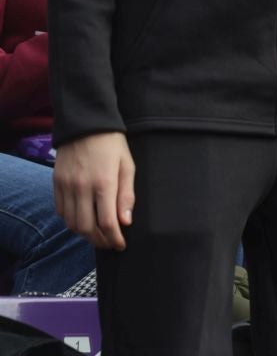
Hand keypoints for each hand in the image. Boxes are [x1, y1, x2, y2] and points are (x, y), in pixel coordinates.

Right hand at [54, 131, 134, 249]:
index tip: (121, 245)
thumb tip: (125, 222)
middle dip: (99, 241)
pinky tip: (83, 220)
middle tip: (110, 243)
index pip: (107, 222)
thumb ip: (126, 195)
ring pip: (71, 223)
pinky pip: (61, 211)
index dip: (114, 238)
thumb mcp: (128, 166)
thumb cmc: (113, 145)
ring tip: (98, 235)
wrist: (86, 124)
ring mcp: (66, 186)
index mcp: (104, 183)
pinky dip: (71, 221)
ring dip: (85, 234)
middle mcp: (82, 188)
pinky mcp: (56, 184)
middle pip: (86, 228)